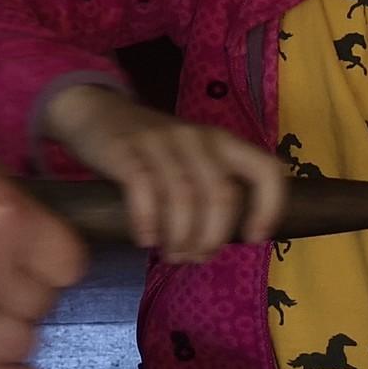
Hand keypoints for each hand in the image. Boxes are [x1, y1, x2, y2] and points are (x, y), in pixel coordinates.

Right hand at [0, 56, 84, 368]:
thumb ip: (9, 196)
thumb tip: (38, 228)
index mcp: (5, 217)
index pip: (69, 263)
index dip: (59, 259)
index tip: (46, 257)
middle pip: (43, 303)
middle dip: (33, 290)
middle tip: (12, 280)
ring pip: (18, 344)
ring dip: (17, 331)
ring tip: (2, 317)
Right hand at [41, 83, 286, 262]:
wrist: (97, 111)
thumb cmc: (154, 150)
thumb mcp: (192, 159)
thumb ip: (210, 191)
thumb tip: (215, 246)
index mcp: (223, 142)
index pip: (265, 168)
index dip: (270, 206)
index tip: (254, 237)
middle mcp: (197, 138)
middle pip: (220, 194)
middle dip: (212, 236)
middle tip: (196, 257)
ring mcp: (161, 141)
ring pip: (184, 196)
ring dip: (180, 236)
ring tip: (172, 255)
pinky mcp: (127, 150)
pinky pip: (144, 189)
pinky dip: (148, 221)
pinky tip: (146, 240)